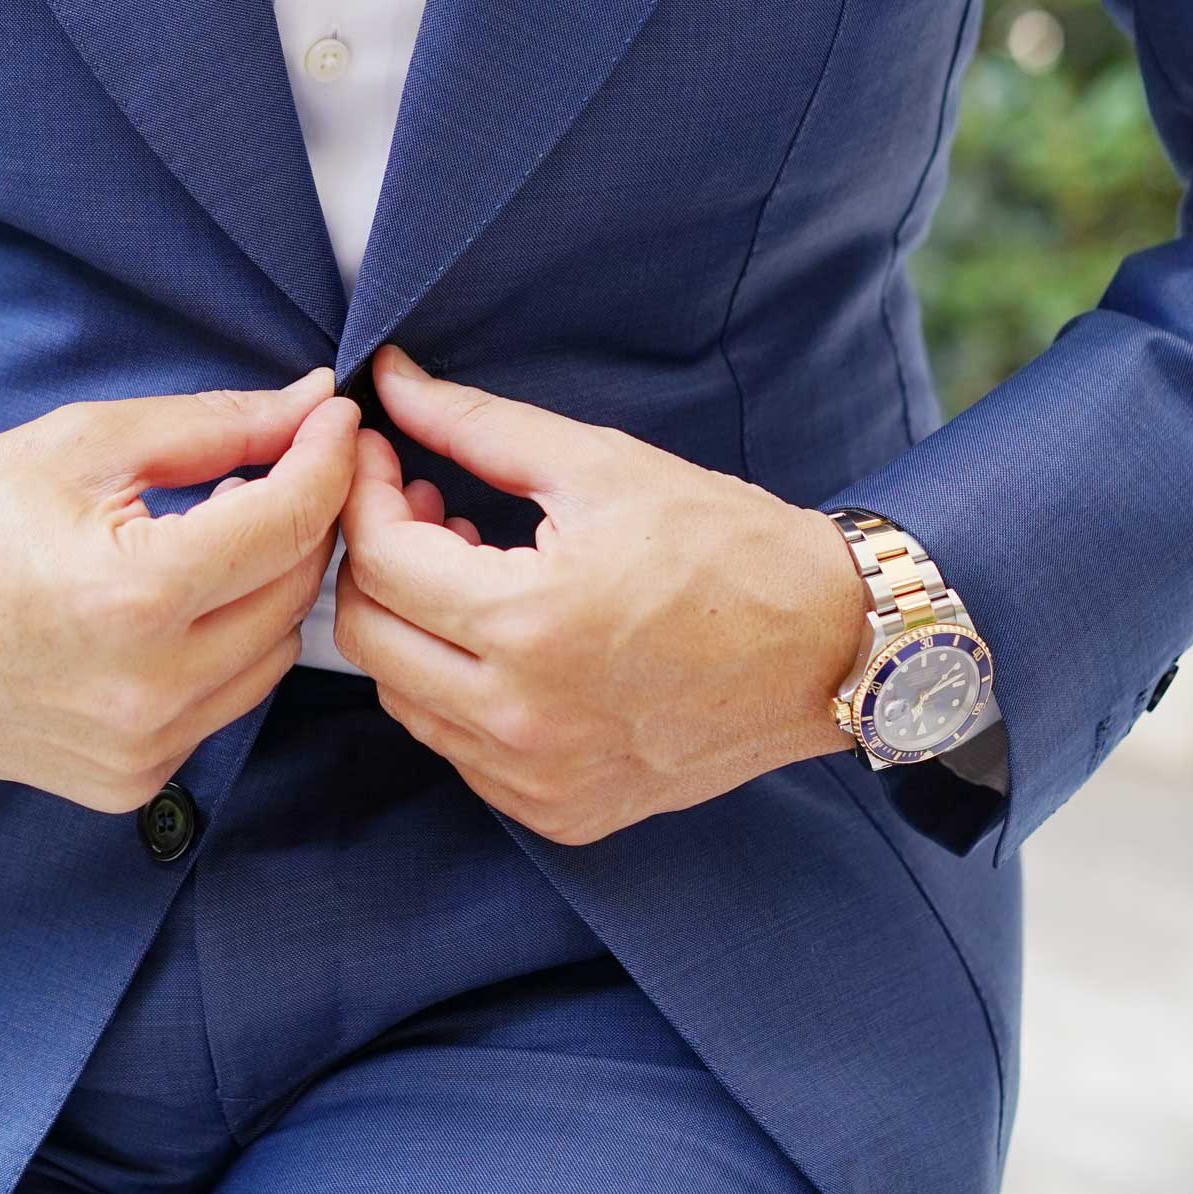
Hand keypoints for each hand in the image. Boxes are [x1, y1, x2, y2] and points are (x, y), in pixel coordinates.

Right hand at [0, 369, 358, 811]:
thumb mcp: (85, 444)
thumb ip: (215, 427)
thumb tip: (311, 405)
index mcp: (135, 598)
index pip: (288, 521)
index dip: (327, 458)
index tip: (335, 417)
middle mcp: (148, 691)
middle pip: (294, 590)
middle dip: (305, 517)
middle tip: (290, 460)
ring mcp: (140, 750)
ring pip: (272, 655)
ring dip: (270, 585)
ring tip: (232, 525)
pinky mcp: (129, 782)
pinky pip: (223, 704)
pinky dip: (225, 645)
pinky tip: (185, 599)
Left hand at [333, 347, 865, 843]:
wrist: (828, 647)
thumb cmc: (726, 545)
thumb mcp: (601, 466)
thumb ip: (477, 424)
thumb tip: (390, 381)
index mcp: (528, 625)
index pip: (380, 559)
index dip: (364, 493)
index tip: (381, 454)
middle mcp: (523, 720)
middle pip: (367, 637)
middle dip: (375, 560)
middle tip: (423, 508)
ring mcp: (540, 779)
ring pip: (405, 698)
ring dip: (414, 626)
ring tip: (474, 569)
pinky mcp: (561, 812)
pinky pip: (459, 750)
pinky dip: (458, 689)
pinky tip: (508, 639)